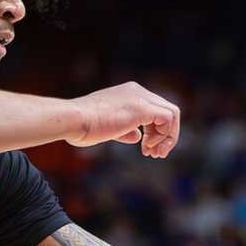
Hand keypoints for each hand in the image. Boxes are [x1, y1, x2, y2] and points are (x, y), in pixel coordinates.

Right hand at [65, 81, 180, 157]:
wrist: (72, 120)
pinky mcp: (142, 108)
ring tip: (154, 154)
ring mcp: (140, 97)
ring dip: (168, 137)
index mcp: (129, 93)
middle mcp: (137, 91)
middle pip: (167, 111)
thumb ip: (126, 131)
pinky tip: (148, 147)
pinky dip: (164, 135)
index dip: (156, 132)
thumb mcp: (108, 128)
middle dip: (165, 136)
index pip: (155, 110)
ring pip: (173, 114)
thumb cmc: (83, 127)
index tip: (146, 149)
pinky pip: (168, 118)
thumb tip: (138, 137)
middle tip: (154, 154)